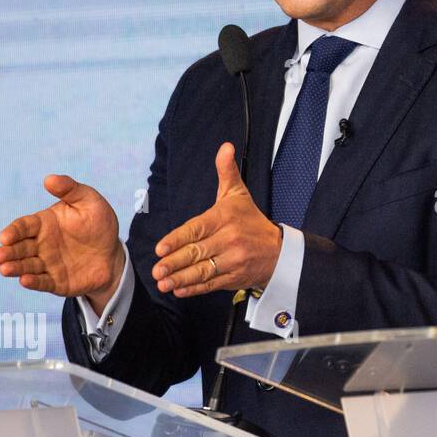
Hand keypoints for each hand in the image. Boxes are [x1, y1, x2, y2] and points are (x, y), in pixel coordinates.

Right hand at [0, 175, 124, 303]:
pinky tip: (25, 280)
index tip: (5, 236)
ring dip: (14, 267)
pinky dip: (33, 282)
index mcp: (43, 224)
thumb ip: (70, 189)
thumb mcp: (89, 202)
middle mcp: (40, 244)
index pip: (23, 226)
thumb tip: (49, 179)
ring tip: (4, 269)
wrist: (113, 253)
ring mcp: (46, 264)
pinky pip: (43, 282)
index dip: (13, 231)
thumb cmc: (99, 224)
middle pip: (19, 248)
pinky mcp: (56, 282)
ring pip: (26, 266)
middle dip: (7, 252)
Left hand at [152, 142, 281, 296]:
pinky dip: (195, 288)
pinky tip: (180, 290)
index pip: (197, 229)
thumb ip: (227, 171)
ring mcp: (234, 260)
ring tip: (163, 282)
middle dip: (175, 262)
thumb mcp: (238, 194)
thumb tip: (225, 146)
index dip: (178, 239)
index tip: (161, 248)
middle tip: (157, 270)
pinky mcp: (236, 277)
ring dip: (181, 278)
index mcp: (226, 218)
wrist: (280, 251)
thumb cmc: (251, 220)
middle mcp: (231, 239)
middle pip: (197, 252)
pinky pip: (212, 284)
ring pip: (203, 270)